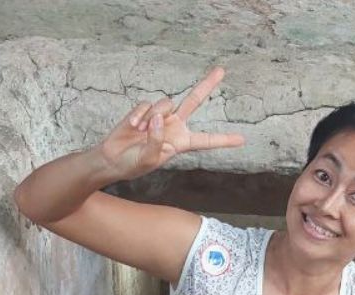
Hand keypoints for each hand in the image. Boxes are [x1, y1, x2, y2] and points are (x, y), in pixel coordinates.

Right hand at [95, 66, 245, 181]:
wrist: (112, 158)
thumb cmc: (133, 164)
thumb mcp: (148, 159)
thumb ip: (156, 140)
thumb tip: (158, 118)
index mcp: (182, 142)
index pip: (206, 140)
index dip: (223, 140)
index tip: (241, 140)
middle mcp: (175, 125)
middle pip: (194, 101)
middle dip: (207, 85)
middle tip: (221, 70)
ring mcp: (160, 116)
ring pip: (165, 104)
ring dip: (153, 116)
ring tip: (140, 131)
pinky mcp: (144, 110)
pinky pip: (147, 105)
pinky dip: (140, 115)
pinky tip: (133, 127)